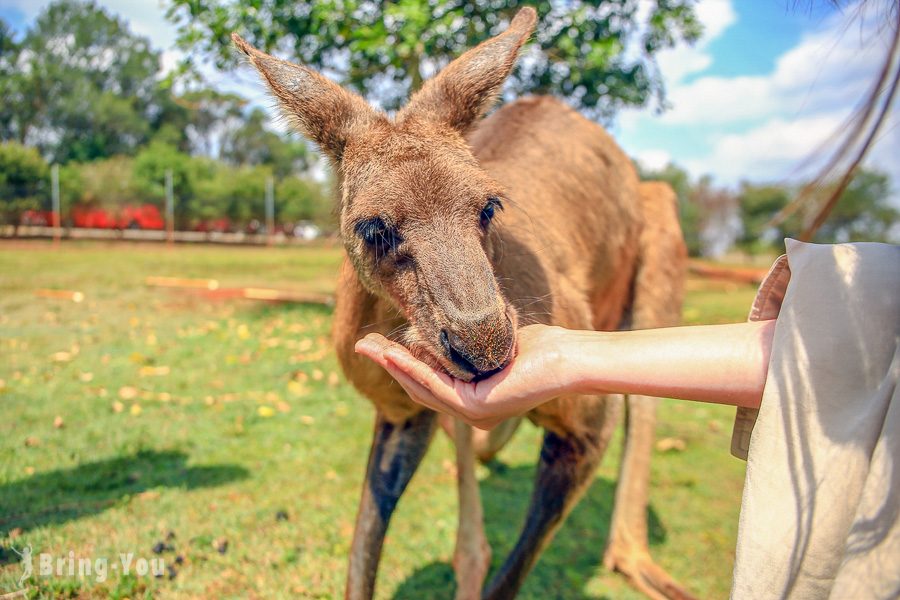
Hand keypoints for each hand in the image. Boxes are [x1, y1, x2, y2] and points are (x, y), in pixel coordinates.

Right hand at [354, 324, 573, 428]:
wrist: (566, 359)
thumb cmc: (539, 347)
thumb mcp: (493, 343)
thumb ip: (466, 343)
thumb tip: (444, 323)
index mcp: (473, 400)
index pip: (428, 382)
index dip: (400, 364)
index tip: (378, 343)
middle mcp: (470, 412)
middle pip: (418, 387)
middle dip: (389, 364)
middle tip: (362, 345)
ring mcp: (473, 414)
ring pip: (423, 388)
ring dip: (393, 366)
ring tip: (370, 348)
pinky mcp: (477, 409)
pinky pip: (437, 387)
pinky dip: (412, 370)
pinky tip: (394, 354)